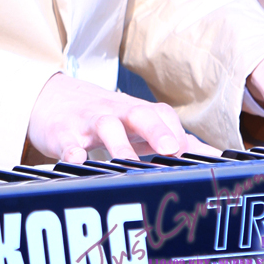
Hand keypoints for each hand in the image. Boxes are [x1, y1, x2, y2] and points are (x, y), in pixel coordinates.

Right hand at [27, 72, 213, 162]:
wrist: (49, 98)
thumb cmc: (100, 116)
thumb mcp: (134, 124)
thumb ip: (171, 138)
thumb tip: (213, 157)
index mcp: (136, 113)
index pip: (164, 115)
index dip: (182, 135)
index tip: (201, 160)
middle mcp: (116, 113)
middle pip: (140, 113)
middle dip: (157, 130)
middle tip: (173, 151)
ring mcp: (89, 122)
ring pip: (106, 126)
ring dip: (119, 145)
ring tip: (128, 165)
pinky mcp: (62, 133)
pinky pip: (67, 142)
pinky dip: (72, 152)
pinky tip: (77, 162)